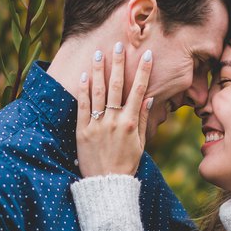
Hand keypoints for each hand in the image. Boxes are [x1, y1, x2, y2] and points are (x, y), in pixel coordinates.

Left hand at [76, 43, 153, 177]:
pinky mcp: (82, 130)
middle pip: (117, 85)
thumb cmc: (126, 166)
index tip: (146, 55)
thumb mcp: (140, 144)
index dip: (143, 71)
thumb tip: (149, 99)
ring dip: (99, 70)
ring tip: (99, 53)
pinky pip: (82, 106)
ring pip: (98, 91)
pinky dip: (83, 90)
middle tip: (119, 44)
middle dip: (119, 63)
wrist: (106, 185)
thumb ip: (144, 121)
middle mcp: (114, 120)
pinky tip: (84, 75)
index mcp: (131, 123)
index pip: (139, 90)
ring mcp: (97, 124)